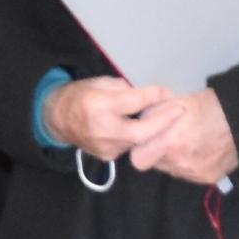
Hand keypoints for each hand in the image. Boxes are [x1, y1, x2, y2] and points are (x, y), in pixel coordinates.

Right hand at [43, 77, 175, 162]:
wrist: (58, 119)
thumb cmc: (81, 95)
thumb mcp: (100, 82)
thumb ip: (125, 89)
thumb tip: (151, 94)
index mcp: (98, 105)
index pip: (133, 102)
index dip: (154, 97)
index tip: (167, 92)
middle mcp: (102, 129)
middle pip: (142, 132)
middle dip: (164, 121)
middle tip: (180, 110)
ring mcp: (105, 146)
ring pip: (139, 141)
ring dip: (155, 130)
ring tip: (168, 117)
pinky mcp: (108, 156)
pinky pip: (131, 145)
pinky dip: (142, 137)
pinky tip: (149, 128)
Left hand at [125, 88, 238, 188]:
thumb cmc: (209, 107)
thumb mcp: (176, 101)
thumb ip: (153, 114)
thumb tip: (140, 121)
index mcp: (171, 142)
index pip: (138, 159)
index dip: (140, 149)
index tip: (146, 140)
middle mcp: (181, 162)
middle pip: (154, 165)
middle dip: (156, 153)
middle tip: (167, 138)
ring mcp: (195, 173)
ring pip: (171, 170)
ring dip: (172, 159)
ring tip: (185, 141)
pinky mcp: (207, 179)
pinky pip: (188, 174)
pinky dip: (188, 164)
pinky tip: (198, 149)